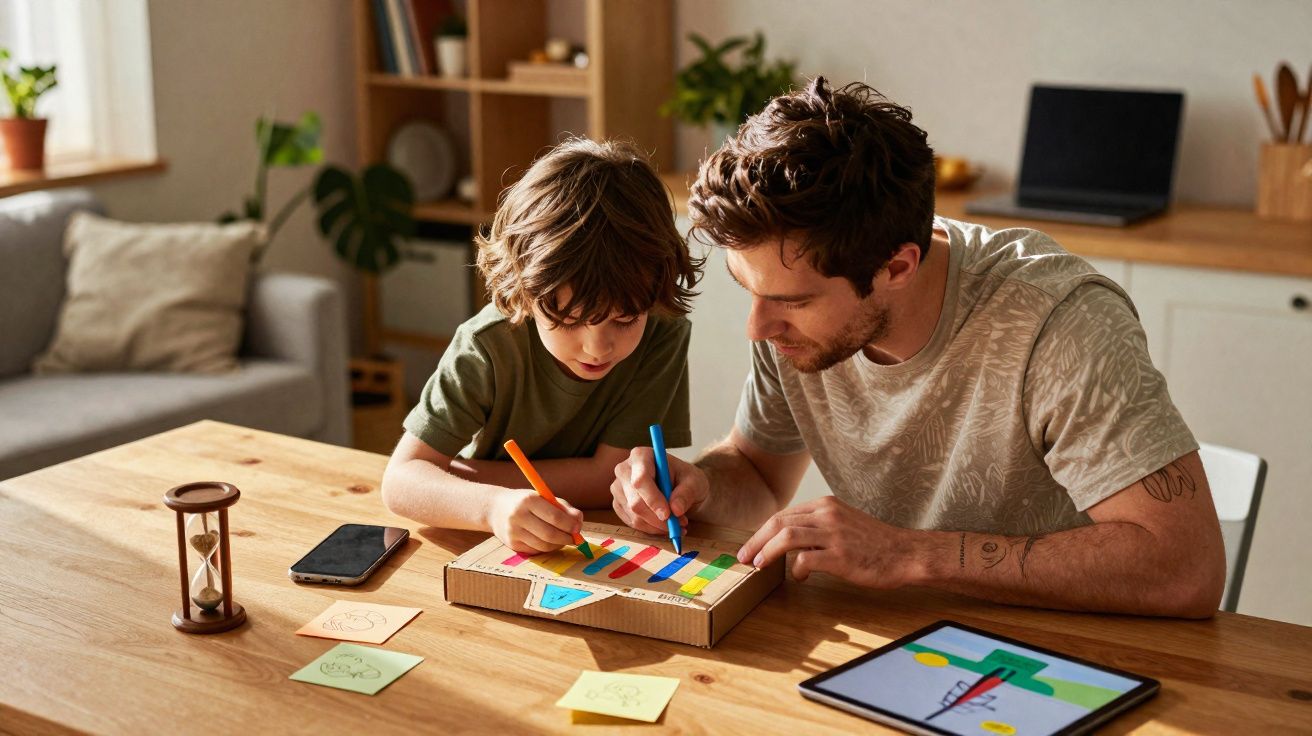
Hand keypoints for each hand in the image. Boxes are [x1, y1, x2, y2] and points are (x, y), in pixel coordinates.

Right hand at [488, 488, 583, 554]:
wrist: (495, 508)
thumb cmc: (526, 501)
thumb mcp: (543, 497)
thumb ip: (563, 507)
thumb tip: (579, 520)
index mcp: (528, 500)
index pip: (554, 517)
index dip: (570, 525)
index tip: (578, 527)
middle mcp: (518, 516)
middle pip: (549, 534)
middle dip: (566, 538)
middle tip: (575, 538)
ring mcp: (513, 532)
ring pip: (543, 545)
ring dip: (558, 544)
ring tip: (564, 539)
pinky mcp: (512, 544)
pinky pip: (536, 550)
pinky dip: (547, 548)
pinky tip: (550, 541)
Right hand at [609, 447, 705, 534]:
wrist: (679, 487)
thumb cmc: (686, 479)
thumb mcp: (695, 481)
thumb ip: (686, 493)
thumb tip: (676, 509)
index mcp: (641, 455)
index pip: (641, 480)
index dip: (653, 499)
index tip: (668, 514)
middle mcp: (624, 470)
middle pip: (635, 501)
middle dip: (658, 518)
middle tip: (679, 524)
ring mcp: (618, 488)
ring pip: (634, 516)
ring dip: (658, 525)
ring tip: (678, 523)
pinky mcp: (618, 504)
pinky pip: (632, 523)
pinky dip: (651, 529)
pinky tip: (665, 525)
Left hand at [737, 496, 916, 588]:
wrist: (905, 553)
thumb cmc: (874, 543)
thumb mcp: (843, 522)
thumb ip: (817, 527)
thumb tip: (787, 541)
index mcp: (825, 505)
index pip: (783, 515)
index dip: (761, 532)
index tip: (749, 547)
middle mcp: (827, 514)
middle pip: (778, 523)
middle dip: (755, 541)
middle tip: (743, 558)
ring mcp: (834, 534)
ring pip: (787, 537)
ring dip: (766, 552)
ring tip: (758, 566)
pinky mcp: (841, 555)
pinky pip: (806, 560)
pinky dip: (796, 569)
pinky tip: (800, 577)